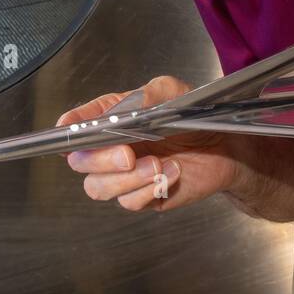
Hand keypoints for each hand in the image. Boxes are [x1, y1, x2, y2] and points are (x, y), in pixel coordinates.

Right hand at [57, 75, 243, 211]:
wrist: (226, 145)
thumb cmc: (193, 116)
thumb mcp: (171, 92)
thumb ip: (146, 95)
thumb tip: (122, 108)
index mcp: (111, 120)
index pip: (75, 126)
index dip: (67, 129)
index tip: (68, 128)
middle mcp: (111, 149)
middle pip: (80, 162)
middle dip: (100, 160)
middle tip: (127, 155)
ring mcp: (124, 176)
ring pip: (99, 188)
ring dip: (126, 179)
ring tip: (157, 165)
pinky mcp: (143, 196)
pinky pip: (129, 202)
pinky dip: (149, 189)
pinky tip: (171, 173)